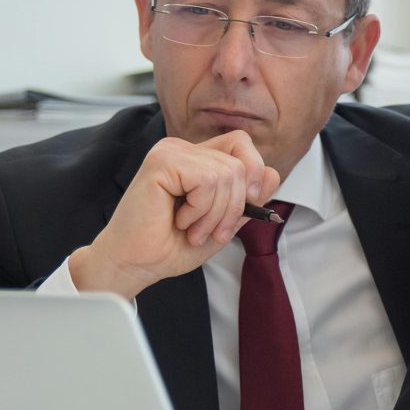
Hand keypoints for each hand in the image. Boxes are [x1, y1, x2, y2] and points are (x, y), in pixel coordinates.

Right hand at [69, 132, 280, 297]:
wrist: (135, 264)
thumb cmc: (170, 245)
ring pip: (227, 173)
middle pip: (241, 162)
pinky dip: (200, 209)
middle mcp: (184, 148)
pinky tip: (179, 220)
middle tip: (212, 231)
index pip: (243, 145)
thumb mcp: (224, 223)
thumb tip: (274, 174)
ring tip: (192, 229)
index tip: (244, 209)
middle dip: (235, 206)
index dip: (253, 176)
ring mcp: (171, 151)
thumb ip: (248, 200)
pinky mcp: (161, 161)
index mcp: (197, 158)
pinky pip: (207, 180)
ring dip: (215, 214)